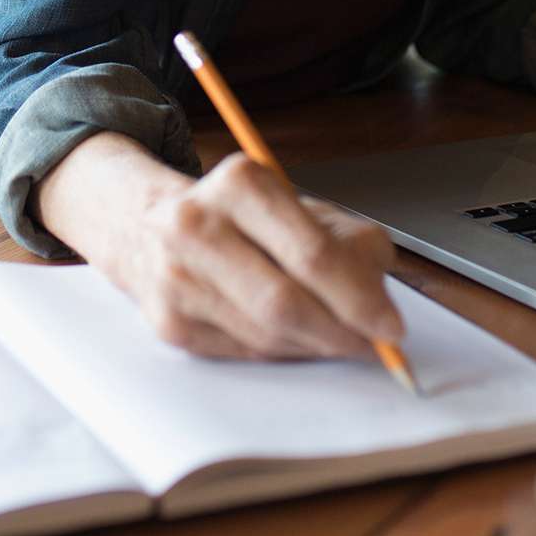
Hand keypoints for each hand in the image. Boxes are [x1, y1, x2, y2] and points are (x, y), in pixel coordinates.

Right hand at [39, 136, 403, 359]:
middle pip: (286, 302)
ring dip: (314, 345)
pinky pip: (244, 351)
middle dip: (341, 331)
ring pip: (266, 334)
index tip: (390, 326)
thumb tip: (378, 304)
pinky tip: (295, 337)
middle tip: (372, 344)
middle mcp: (197, 225)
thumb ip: (350, 243)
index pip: (312, 254)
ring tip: (337, 338)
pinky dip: (282, 352)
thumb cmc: (237, 215)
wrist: (145, 222)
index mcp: (240, 183)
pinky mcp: (167, 322)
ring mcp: (176, 277)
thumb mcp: (297, 204)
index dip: (360, 299)